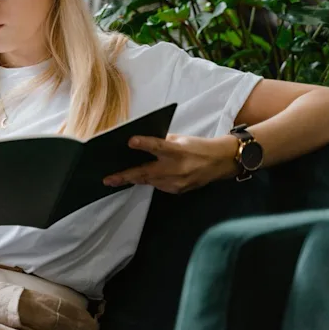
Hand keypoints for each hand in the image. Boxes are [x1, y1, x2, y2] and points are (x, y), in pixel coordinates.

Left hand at [102, 134, 238, 193]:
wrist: (220, 162)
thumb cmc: (197, 147)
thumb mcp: (179, 138)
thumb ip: (160, 141)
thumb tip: (138, 143)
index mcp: (177, 150)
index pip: (158, 146)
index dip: (144, 144)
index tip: (129, 141)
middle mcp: (177, 168)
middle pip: (147, 172)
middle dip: (125, 176)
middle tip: (108, 179)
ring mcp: (178, 182)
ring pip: (149, 181)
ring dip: (134, 179)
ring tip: (116, 178)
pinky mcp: (178, 190)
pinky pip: (158, 186)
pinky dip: (149, 181)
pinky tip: (139, 178)